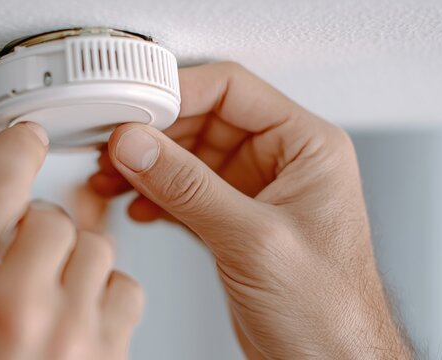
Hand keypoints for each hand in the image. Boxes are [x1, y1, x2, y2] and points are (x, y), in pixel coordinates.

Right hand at [0, 112, 142, 359]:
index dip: (16, 146)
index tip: (22, 139)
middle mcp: (11, 313)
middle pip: (54, 215)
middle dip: (36, 221)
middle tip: (13, 251)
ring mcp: (66, 339)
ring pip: (95, 248)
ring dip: (70, 256)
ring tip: (39, 289)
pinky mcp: (106, 358)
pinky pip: (127, 287)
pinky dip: (103, 291)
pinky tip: (70, 313)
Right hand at [90, 63, 412, 358]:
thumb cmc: (330, 311)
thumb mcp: (253, 239)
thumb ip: (188, 187)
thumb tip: (138, 146)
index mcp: (306, 147)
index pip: (233, 91)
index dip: (179, 93)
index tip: (135, 110)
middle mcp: (281, 163)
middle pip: (204, 122)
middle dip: (155, 136)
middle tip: (114, 149)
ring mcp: (254, 194)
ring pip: (188, 160)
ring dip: (148, 167)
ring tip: (112, 179)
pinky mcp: (233, 224)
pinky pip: (185, 194)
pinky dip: (156, 197)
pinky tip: (137, 206)